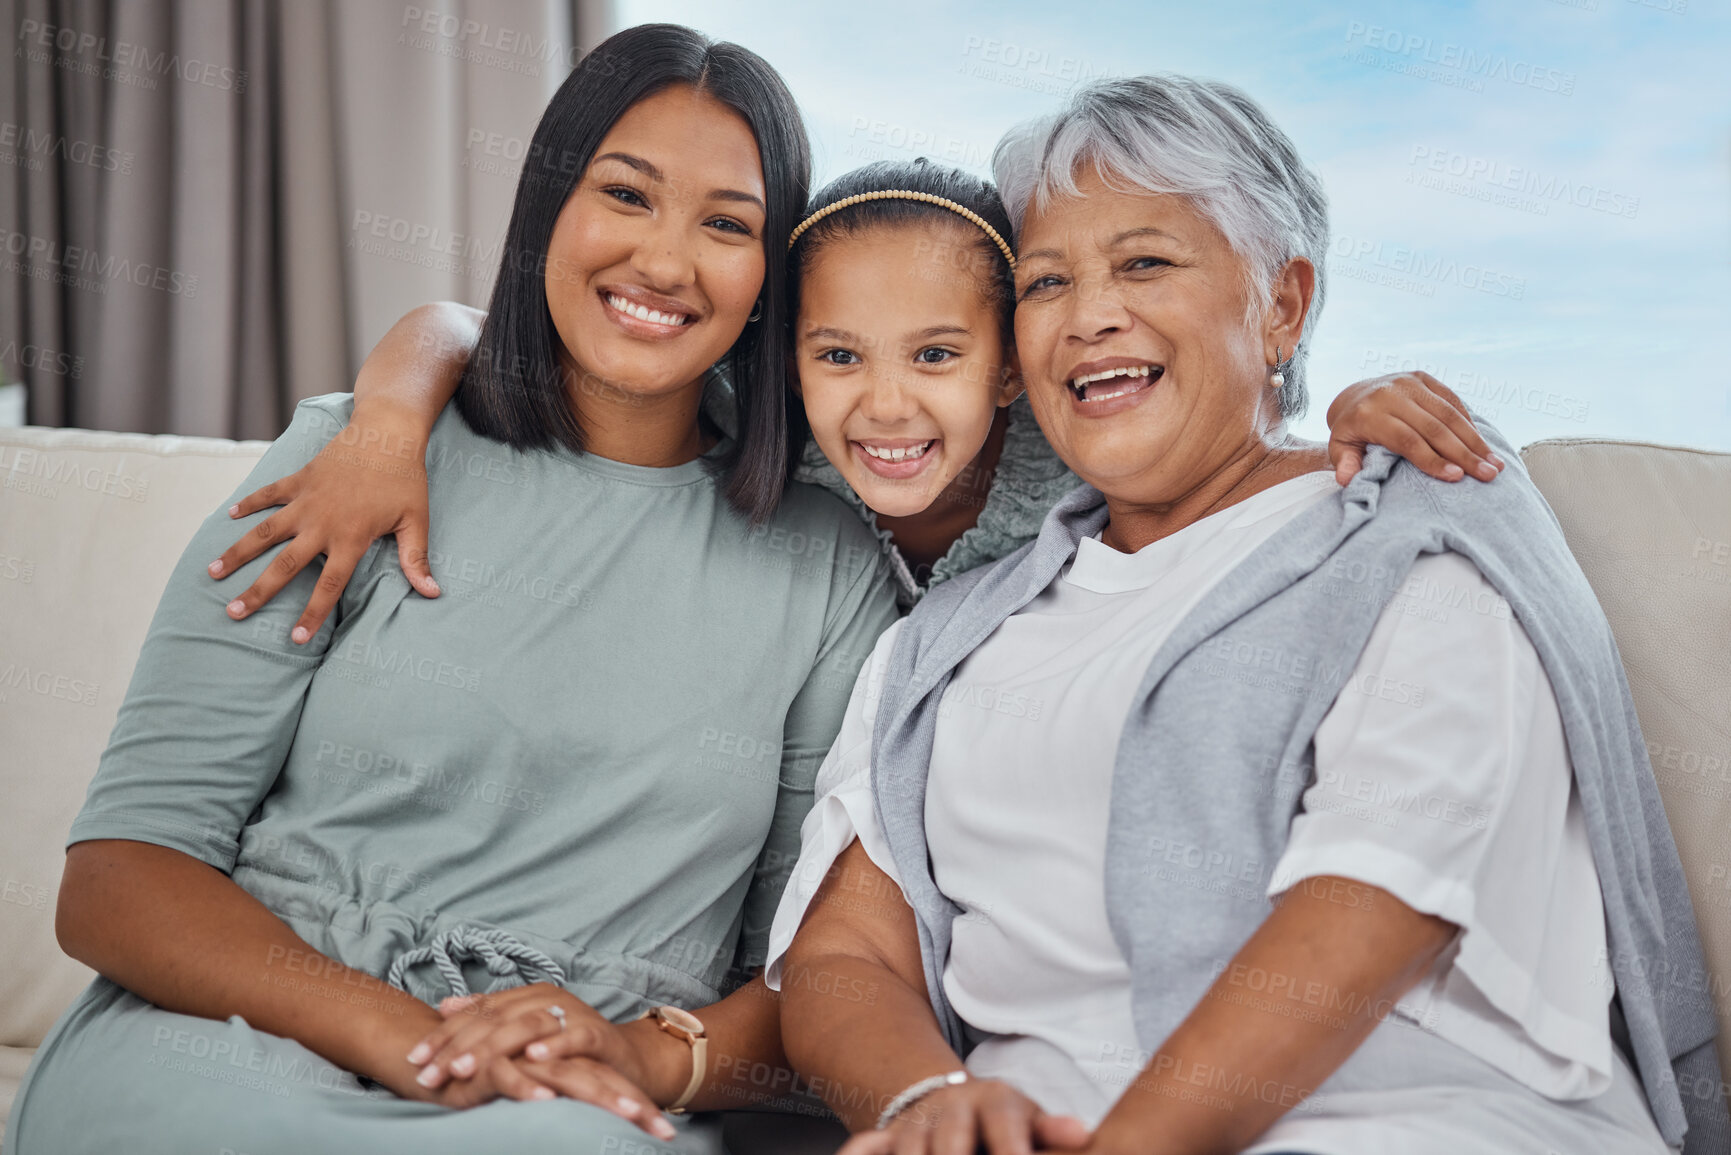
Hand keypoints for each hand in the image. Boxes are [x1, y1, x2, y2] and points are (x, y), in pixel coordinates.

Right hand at [209, 400, 437, 642]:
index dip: (312, 614)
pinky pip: (269, 494)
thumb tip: (433, 594)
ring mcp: (307, 501)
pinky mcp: (300, 479)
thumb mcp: (416, 521)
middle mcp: (322, 524)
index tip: (295, 639)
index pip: (329, 586)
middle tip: (233, 612)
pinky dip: (249, 503)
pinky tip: (229, 516)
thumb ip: (417, 559)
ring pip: (266, 531)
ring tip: (213, 571)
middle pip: (285, 565)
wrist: (386, 432)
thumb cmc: (404, 478)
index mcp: (351, 539)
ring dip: (239, 551)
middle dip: (258, 591)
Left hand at [406, 984, 674, 1138]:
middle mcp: (548, 999)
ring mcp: (574, 1014)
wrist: (626, 1062)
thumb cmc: (569, 1051)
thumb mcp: (524, 1035)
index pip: (476, 1012)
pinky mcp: (598, 1035)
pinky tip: (532, 1058)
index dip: (443, 1035)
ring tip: (464, 1069)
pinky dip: (554, 1046)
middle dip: (458, 1048)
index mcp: (526, 996)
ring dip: (493, 1048)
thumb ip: (487, 1017)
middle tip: (430, 1074)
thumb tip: (443, 1005)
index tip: (412, 1059)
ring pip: (526, 1026)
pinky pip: (574, 1038)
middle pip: (495, 1020)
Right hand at [839, 1078, 1091, 1154]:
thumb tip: (1083, 1134)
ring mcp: (915, 1125)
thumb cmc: (1004, 1125)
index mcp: (994, 1101)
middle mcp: (950, 1108)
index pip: (1003, 1121)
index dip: (1010, 1147)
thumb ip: (1050, 1130)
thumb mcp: (1029, 1120)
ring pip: (909, 1148)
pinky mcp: (886, 1139)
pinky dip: (859, 1154)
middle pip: (950, 1140)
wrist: (953, 1104)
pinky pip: (864, 1147)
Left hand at [1325, 371, 1502, 486]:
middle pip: (1434, 428)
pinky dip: (1469, 423)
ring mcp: (1409, 382)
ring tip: (1495, 464)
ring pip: (1448, 414)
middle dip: (1464, 453)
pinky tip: (1484, 444)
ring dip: (1475, 441)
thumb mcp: (1340, 448)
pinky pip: (1451, 400)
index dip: (1433, 459)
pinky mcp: (1422, 377)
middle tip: (1488, 474)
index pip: (1407, 440)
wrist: (1353, 396)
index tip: (1457, 477)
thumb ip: (1345, 463)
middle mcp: (1391, 393)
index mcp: (1370, 413)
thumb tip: (1346, 480)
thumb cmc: (1351, 432)